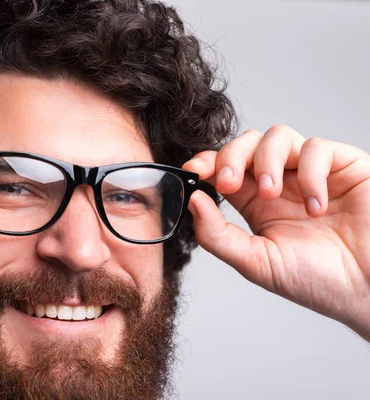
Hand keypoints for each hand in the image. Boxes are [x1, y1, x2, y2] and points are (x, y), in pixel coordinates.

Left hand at [182, 125, 369, 341]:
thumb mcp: (256, 263)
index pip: (225, 168)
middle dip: (231, 156)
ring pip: (278, 136)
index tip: (193, 170)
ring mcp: (310, 172)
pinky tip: (316, 207)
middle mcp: (281, 182)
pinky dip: (310, 174)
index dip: (207, 162)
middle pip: (246, 144)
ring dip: (266, 161)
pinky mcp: (344, 166)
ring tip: (272, 196)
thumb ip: (218, 235)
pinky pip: (317, 148)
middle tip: (229, 183)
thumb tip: (193, 201)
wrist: (368, 291)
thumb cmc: (317, 280)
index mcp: (256, 203)